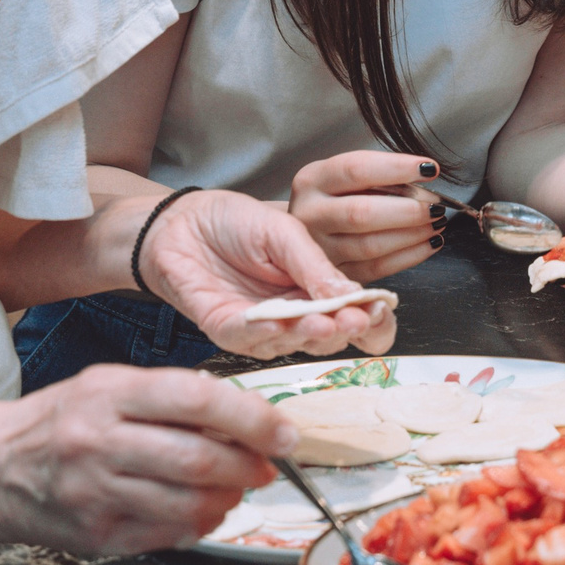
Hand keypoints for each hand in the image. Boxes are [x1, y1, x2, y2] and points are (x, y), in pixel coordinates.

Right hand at [0, 364, 296, 552]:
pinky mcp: (98, 535)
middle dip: (249, 466)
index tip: (284, 432)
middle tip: (267, 465)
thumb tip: (245, 417)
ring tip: (234, 488)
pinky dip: (198, 524)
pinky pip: (168, 534)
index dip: (251, 418)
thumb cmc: (60, 420)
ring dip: (229, 500)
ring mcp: (96, 494)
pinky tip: (201, 509)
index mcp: (108, 393)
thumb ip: (172, 396)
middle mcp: (99, 442)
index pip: (196, 399)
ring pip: (189, 504)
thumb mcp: (109, 385)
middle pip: (198, 459)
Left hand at [141, 189, 399, 357]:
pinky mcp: (225, 330)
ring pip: (290, 344)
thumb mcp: (284, 232)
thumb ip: (314, 264)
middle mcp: (294, 316)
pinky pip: (246, 339)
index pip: (356, 318)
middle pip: (329, 339)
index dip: (373, 321)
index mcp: (317, 291)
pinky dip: (262, 333)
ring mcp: (260, 328)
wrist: (183, 220)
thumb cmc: (235, 223)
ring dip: (308, 335)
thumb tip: (353, 295)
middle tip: (355, 319)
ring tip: (324, 322)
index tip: (381, 310)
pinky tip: (277, 322)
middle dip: (344, 330)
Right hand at [287, 150, 445, 280]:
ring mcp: (319, 248)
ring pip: (371, 245)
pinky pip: (377, 268)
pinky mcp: (335, 272)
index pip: (356, 169)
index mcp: (312, 180)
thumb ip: (377, 176)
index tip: (429, 168)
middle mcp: (310, 214)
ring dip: (412, 234)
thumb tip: (423, 180)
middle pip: (361, 213)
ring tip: (436, 223)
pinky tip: (429, 243)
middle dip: (407, 210)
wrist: (297, 232)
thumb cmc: (332, 198)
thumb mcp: (341, 177)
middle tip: (436, 205)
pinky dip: (409, 256)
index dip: (396, 168)